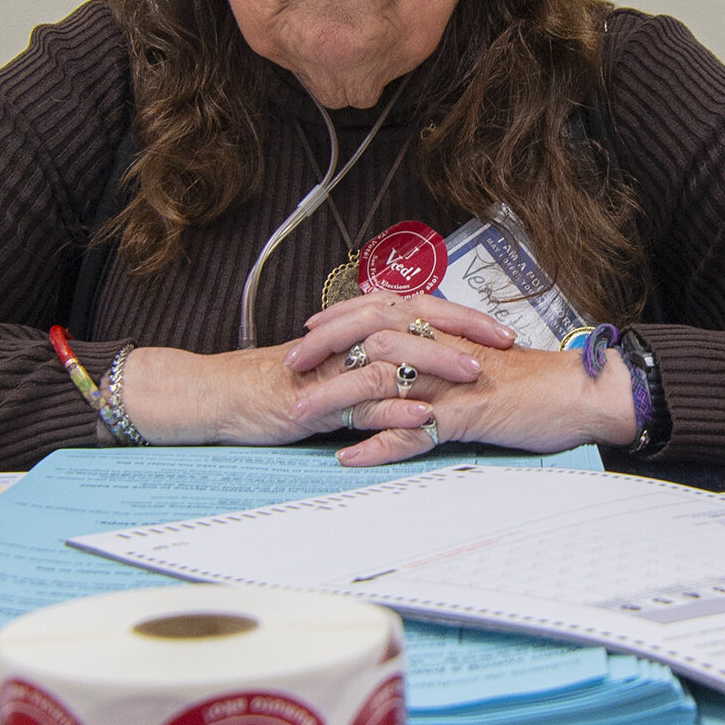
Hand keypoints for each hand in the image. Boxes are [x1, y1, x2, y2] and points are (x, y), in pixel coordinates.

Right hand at [117, 332, 468, 448]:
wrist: (220, 397)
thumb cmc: (278, 386)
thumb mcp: (333, 369)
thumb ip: (373, 363)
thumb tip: (421, 363)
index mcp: (354, 329)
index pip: (418, 310)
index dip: (462, 318)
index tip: (502, 330)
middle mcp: (345, 339)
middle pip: (413, 321)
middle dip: (462, 331)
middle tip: (504, 343)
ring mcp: (330, 367)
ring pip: (390, 355)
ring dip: (435, 364)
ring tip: (474, 376)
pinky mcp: (314, 399)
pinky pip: (358, 400)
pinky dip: (393, 406)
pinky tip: (423, 414)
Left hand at [332, 340, 641, 465]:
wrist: (578, 393)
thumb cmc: (528, 377)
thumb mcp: (478, 351)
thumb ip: (441, 346)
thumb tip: (405, 346)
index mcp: (446, 325)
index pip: (381, 309)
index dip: (340, 317)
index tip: (307, 328)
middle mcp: (444, 344)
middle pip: (371, 335)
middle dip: (325, 348)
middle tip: (291, 365)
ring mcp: (453, 380)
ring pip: (383, 380)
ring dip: (339, 397)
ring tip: (303, 414)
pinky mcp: (466, 414)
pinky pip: (413, 431)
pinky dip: (378, 445)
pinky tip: (350, 456)